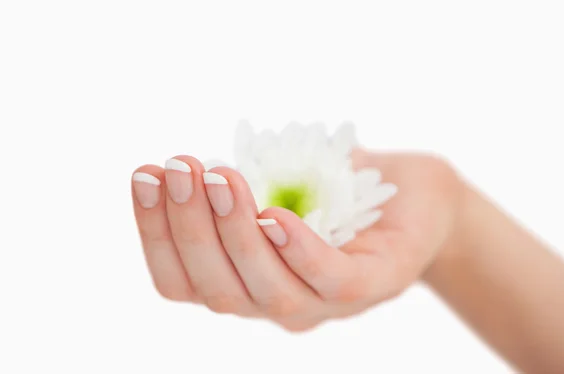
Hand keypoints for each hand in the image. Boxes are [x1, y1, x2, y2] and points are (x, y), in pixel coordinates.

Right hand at [131, 149, 462, 330]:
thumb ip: (234, 191)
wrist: (420, 198)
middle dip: (188, 227)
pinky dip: (297, 250)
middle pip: (218, 289)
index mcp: (246, 281)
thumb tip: (182, 172)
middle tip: (178, 168)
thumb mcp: (276, 185)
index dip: (154, 233)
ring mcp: (325, 302)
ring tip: (220, 178)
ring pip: (266, 289)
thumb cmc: (338, 189)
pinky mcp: (374, 283)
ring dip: (234, 232)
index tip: (143, 176)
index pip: (183, 280)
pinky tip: (274, 213)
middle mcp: (278, 302)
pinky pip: (329, 280)